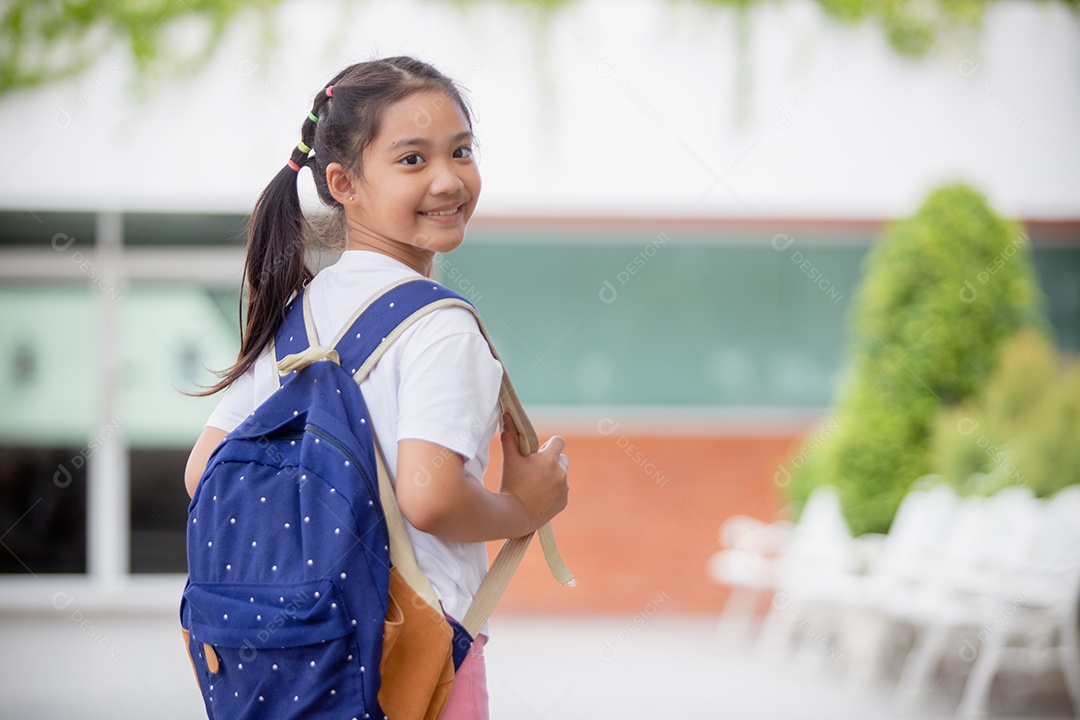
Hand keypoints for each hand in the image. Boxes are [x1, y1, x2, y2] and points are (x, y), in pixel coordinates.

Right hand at [499, 413, 569, 535]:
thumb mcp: (510, 459)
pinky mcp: (564, 501)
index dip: (549, 445)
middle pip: (561, 458)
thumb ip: (510, 436)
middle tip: (533, 470)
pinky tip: (538, 497)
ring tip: (534, 486)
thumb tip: (507, 415)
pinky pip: (561, 491)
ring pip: (561, 475)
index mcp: (550, 459)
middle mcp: (561, 472)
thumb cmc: (511, 484)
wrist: (515, 515)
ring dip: (552, 476)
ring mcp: (564, 488)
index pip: (559, 440)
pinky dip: (553, 492)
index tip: (538, 453)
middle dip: (550, 461)